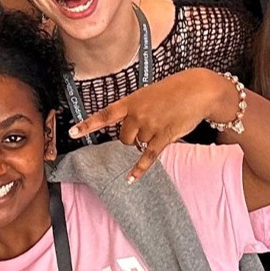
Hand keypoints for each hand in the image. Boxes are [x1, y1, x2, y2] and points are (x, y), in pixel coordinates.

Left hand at [70, 68, 233, 182]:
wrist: (197, 90)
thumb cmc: (173, 90)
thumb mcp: (148, 94)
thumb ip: (136, 109)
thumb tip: (131, 130)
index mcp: (130, 102)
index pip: (104, 115)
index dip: (87, 125)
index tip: (72, 133)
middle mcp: (137, 115)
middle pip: (123, 137)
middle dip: (132, 136)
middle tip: (148, 124)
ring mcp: (149, 127)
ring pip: (137, 145)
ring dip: (146, 141)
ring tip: (161, 125)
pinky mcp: (163, 138)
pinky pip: (147, 157)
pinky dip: (139, 169)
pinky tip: (130, 179)